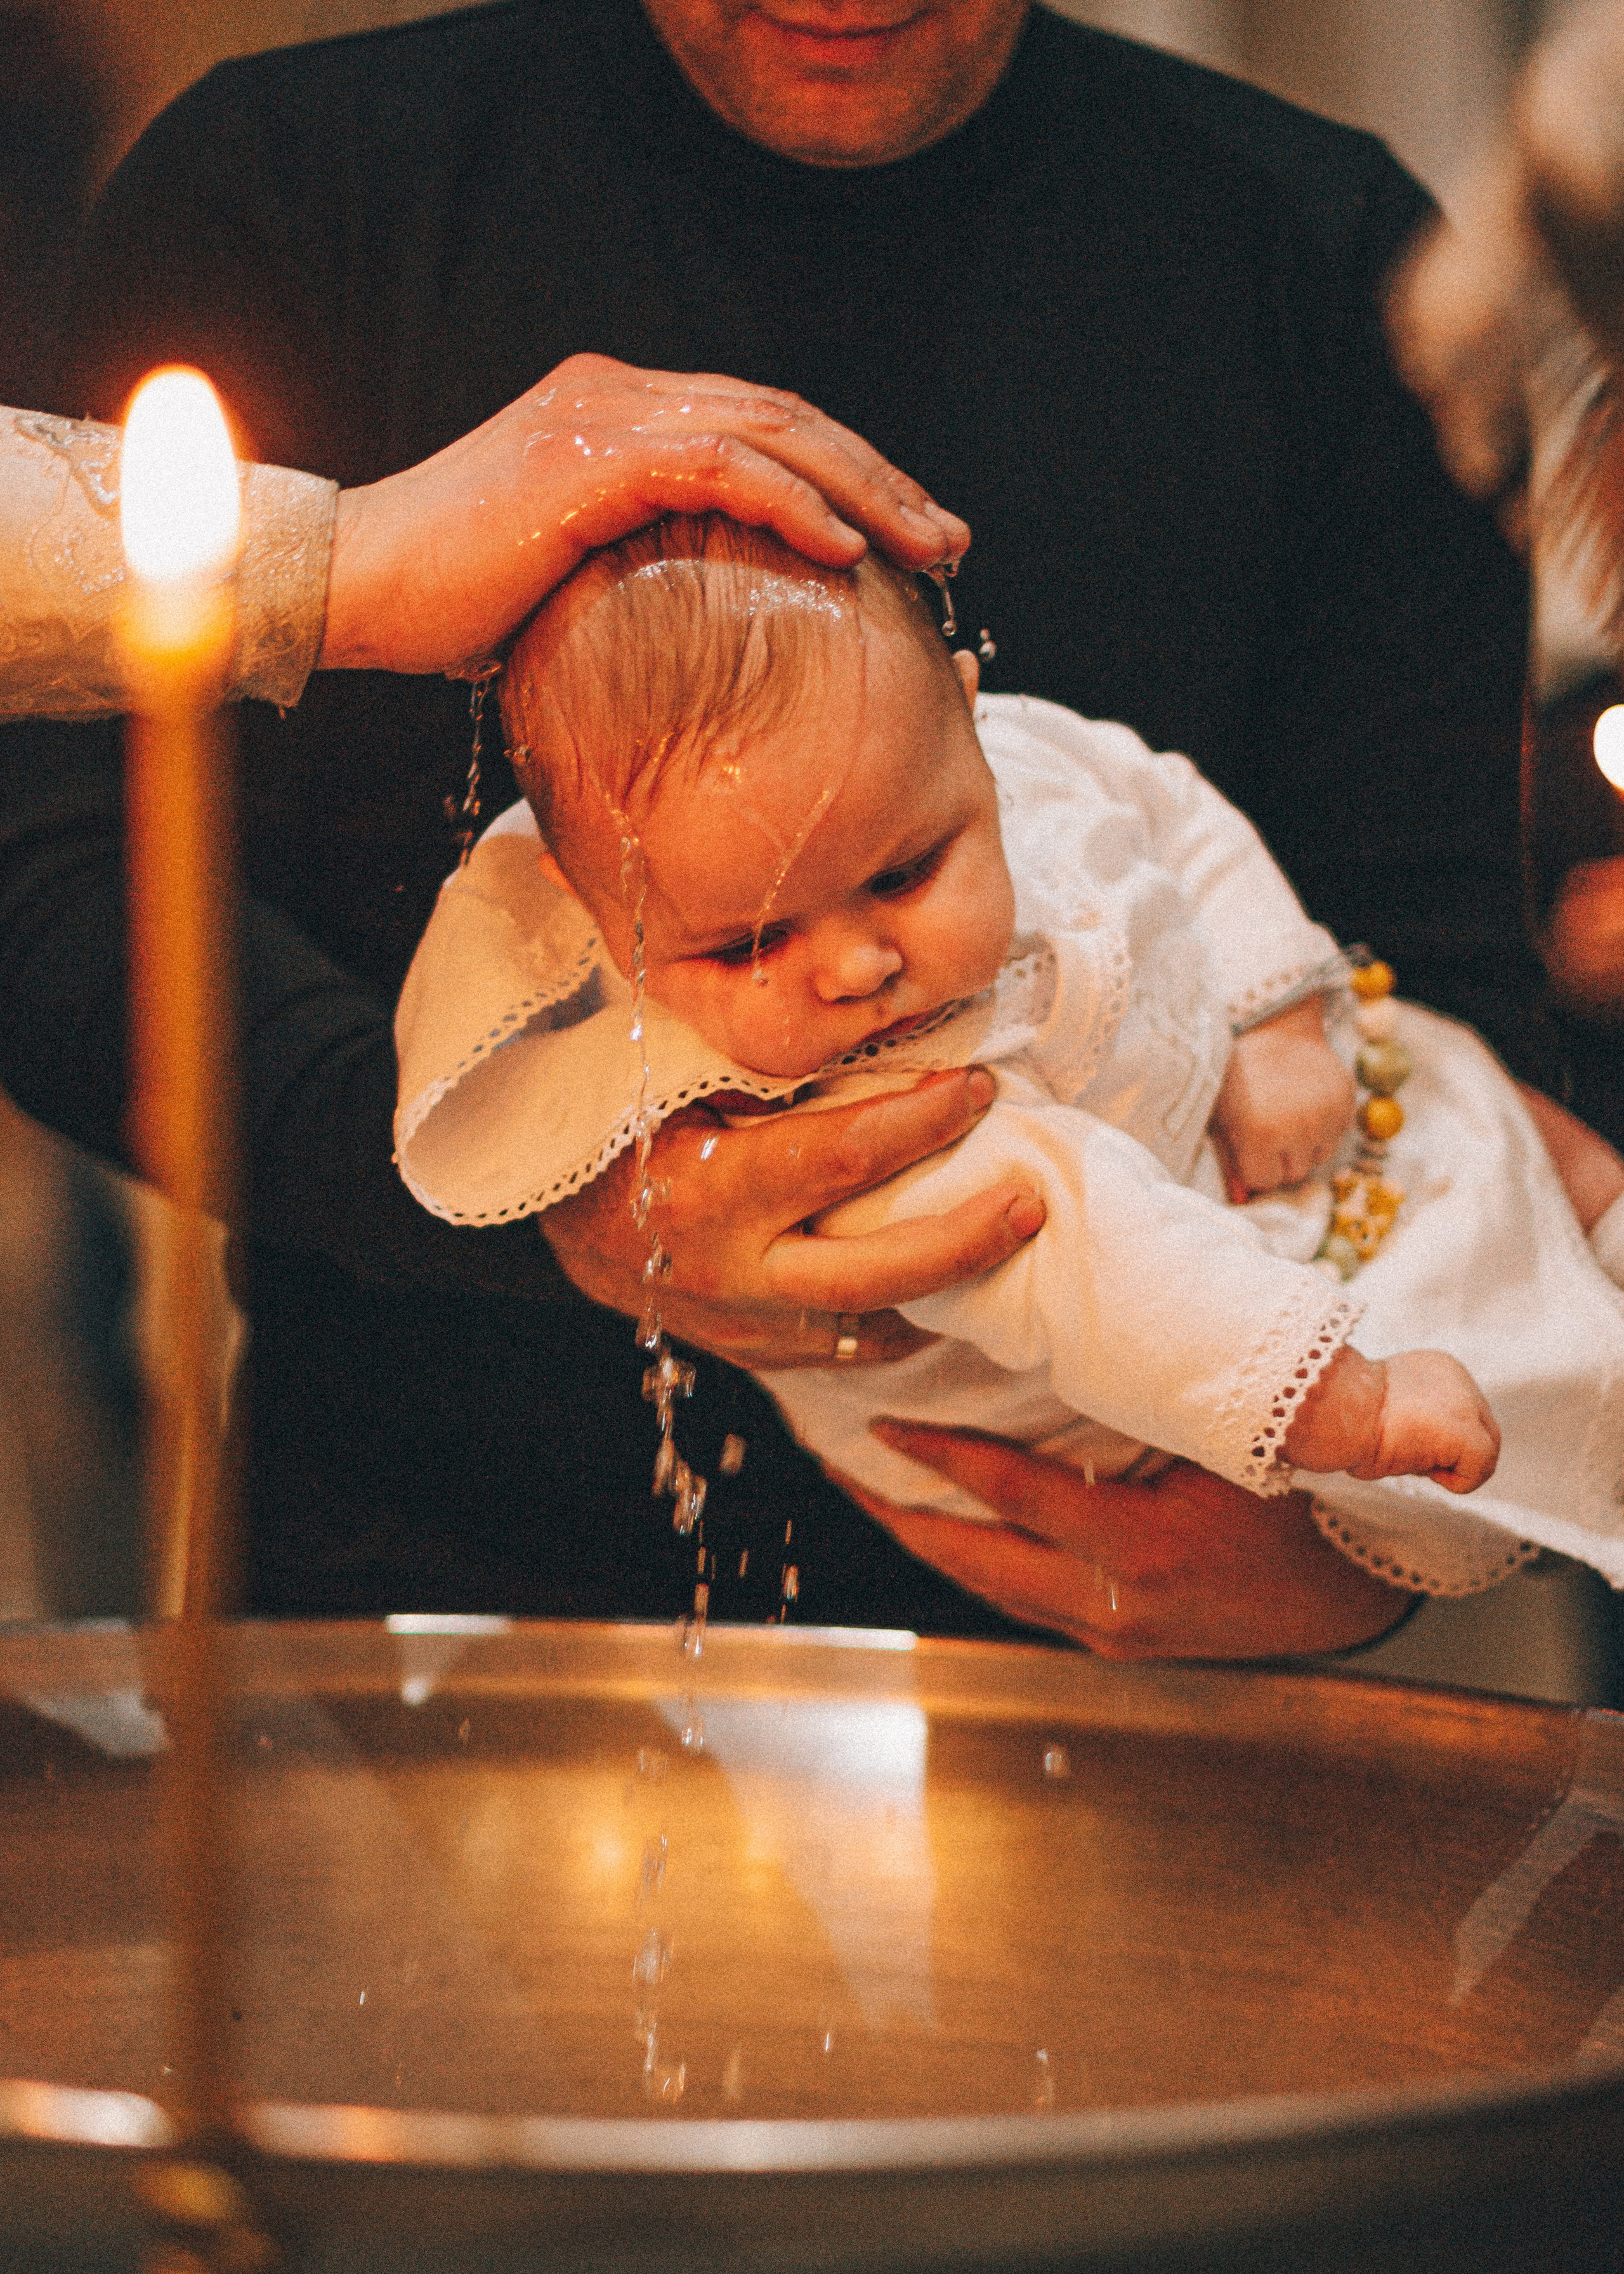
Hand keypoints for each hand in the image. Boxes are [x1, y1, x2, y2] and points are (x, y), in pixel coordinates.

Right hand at [318, 354, 969, 675]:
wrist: (353, 589)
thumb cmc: (448, 606)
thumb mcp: (569, 581)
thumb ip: (640, 569)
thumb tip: (705, 628)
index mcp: (620, 417)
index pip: (763, 428)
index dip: (846, 476)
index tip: (908, 538)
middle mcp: (621, 397)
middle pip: (788, 418)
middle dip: (883, 478)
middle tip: (951, 540)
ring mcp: (607, 416)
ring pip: (775, 432)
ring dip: (866, 490)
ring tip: (930, 548)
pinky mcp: (592, 455)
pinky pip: (725, 467)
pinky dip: (796, 504)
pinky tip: (848, 549)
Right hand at [540, 1068, 1045, 1367]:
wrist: (543, 1209)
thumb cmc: (612, 1116)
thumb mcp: (671, 1073)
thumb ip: (761, 1062)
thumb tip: (872, 1024)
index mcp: (706, 1192)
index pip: (845, 1157)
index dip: (925, 1120)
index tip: (979, 1085)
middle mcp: (727, 1272)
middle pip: (876, 1273)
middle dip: (966, 1239)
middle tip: (1030, 1202)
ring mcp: (736, 1323)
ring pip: (865, 1325)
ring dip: (941, 1288)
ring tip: (1003, 1243)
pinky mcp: (744, 1351)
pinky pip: (838, 1347)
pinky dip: (892, 1318)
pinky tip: (933, 1286)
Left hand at [834, 1423, 1415, 1658]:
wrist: (1370, 1583)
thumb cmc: (1313, 1497)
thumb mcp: (1242, 1441)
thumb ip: (1163, 1399)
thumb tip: (1075, 1332)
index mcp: (1141, 1550)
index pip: (1013, 1497)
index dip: (940, 1460)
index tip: (881, 1426)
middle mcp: (1117, 1605)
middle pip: (977, 1561)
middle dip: (901, 1517)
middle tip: (840, 1470)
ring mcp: (1117, 1634)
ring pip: (993, 1590)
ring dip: (932, 1543)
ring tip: (876, 1496)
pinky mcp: (1124, 1643)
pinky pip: (1027, 1602)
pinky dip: (981, 1563)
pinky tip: (955, 1531)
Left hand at [1209, 997, 1354, 1197]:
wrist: (1271, 1025)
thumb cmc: (1235, 1075)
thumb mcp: (1221, 1116)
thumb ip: (1232, 1160)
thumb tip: (1244, 1202)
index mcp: (1260, 1133)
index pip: (1264, 1182)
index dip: (1255, 1166)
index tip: (1249, 1146)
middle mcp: (1298, 1129)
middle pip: (1293, 1174)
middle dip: (1280, 1159)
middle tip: (1268, 1129)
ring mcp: (1326, 1115)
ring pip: (1318, 1157)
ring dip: (1304, 1145)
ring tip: (1287, 1113)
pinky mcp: (1346, 1101)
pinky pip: (1336, 1134)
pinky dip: (1323, 1126)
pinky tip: (1306, 1101)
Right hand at [1284, 1344, 1499, 1493]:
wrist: (1334, 1407)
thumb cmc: (1340, 1412)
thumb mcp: (1382, 1406)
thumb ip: (1412, 1417)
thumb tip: (1417, 1450)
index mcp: (1436, 1368)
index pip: (1457, 1412)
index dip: (1436, 1438)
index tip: (1399, 1439)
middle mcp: (1459, 1378)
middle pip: (1479, 1430)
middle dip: (1450, 1453)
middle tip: (1406, 1455)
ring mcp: (1468, 1404)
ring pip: (1483, 1452)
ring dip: (1447, 1466)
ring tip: (1406, 1455)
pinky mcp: (1469, 1434)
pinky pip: (1479, 1471)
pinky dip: (1455, 1482)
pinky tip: (1419, 1466)